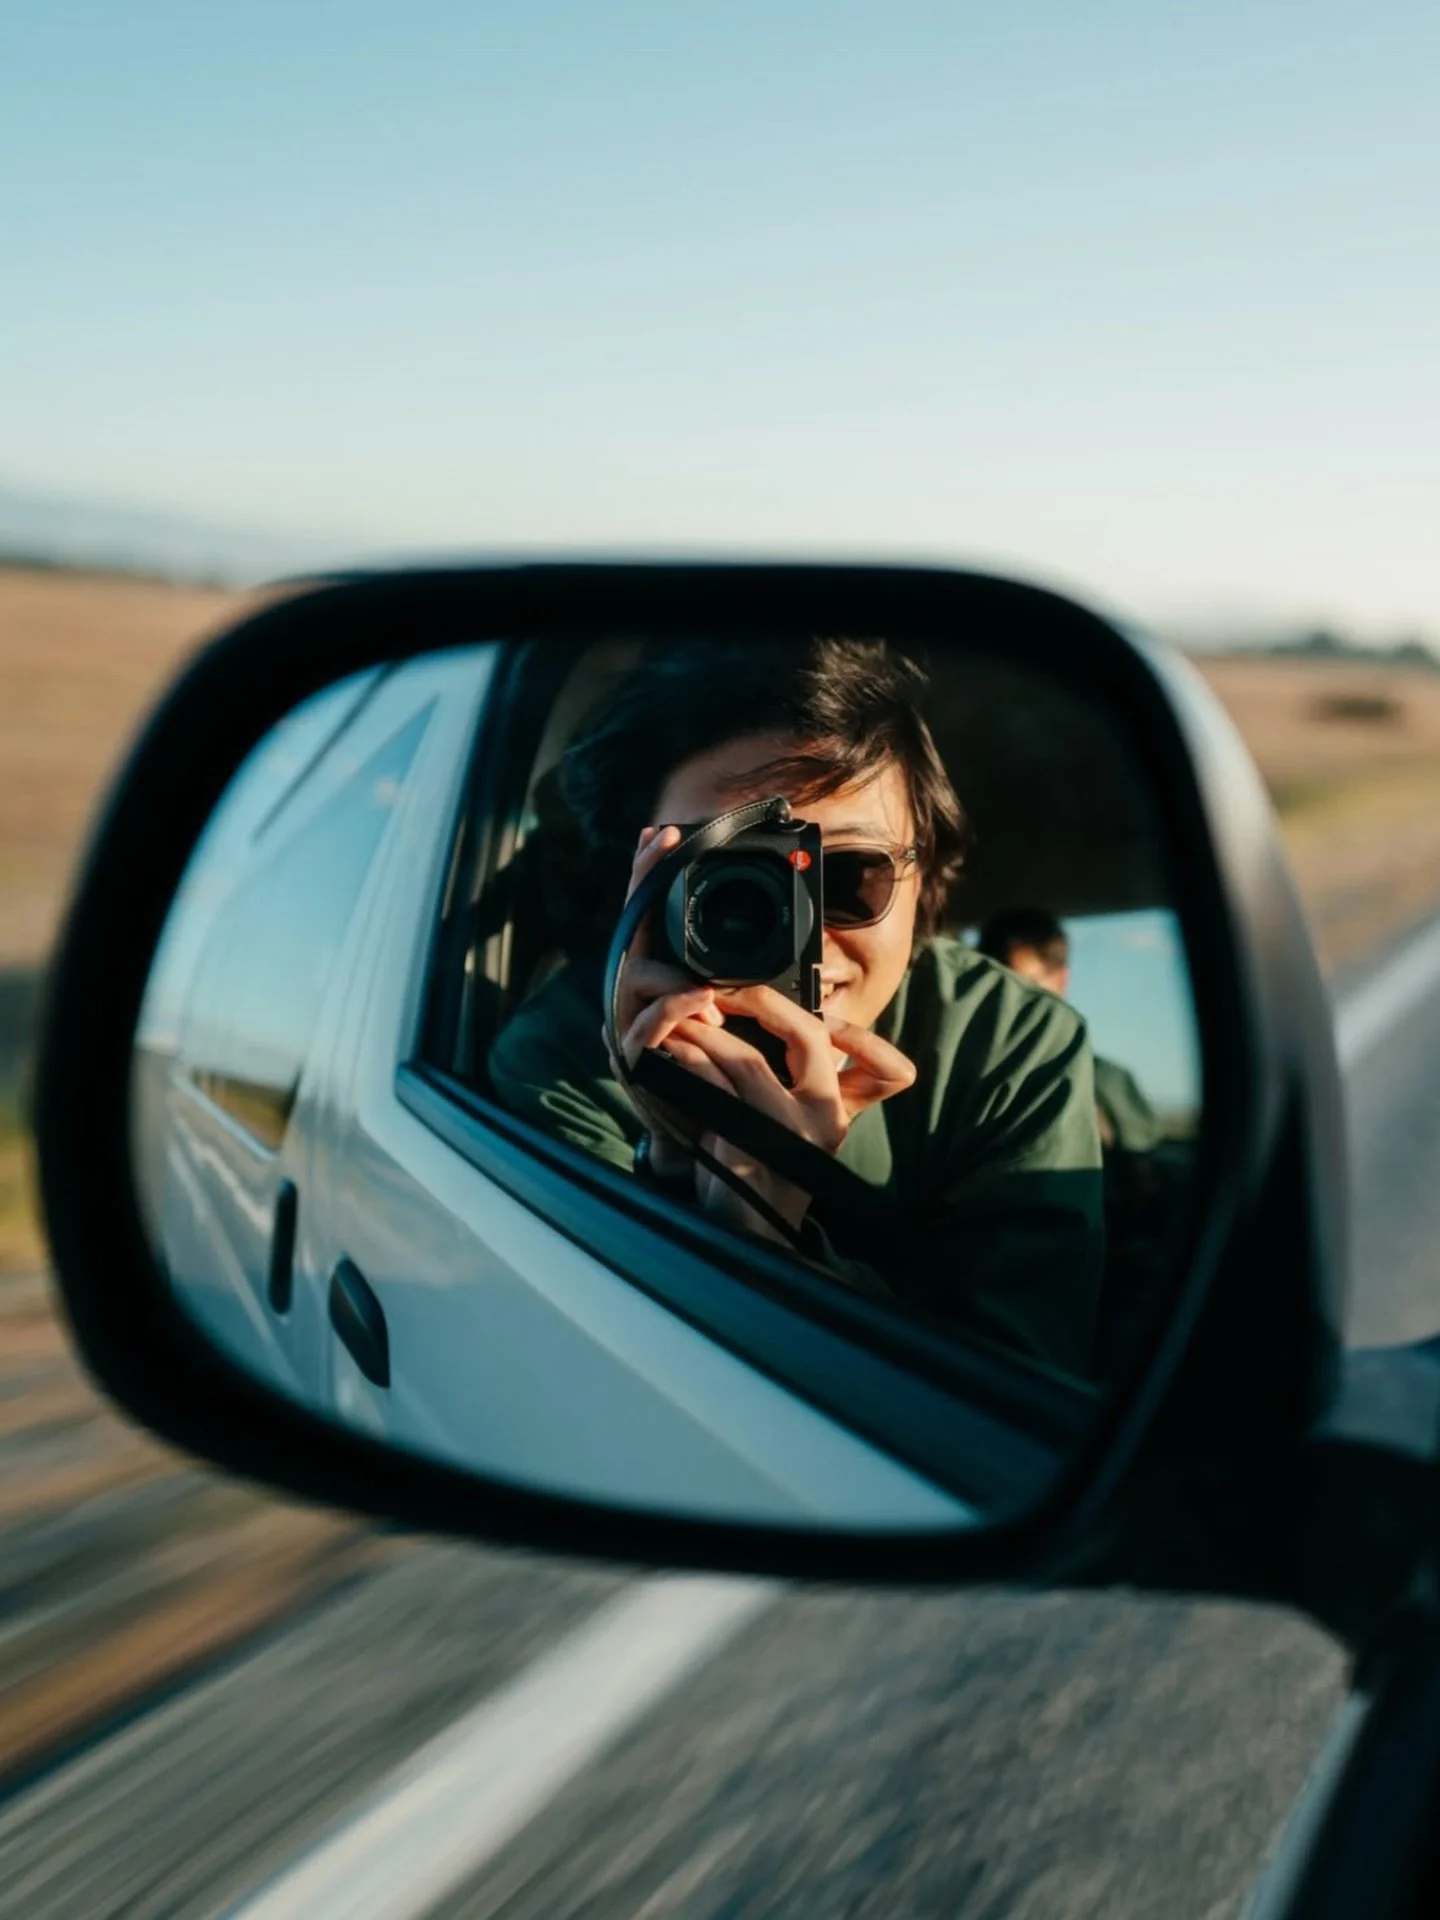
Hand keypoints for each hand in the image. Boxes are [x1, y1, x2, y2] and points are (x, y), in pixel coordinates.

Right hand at [606, 824, 723, 1181]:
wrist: (711, 1140)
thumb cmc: (729, 1078)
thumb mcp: (746, 1023)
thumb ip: (750, 986)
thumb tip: (785, 949)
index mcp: (662, 980)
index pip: (650, 918)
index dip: (649, 875)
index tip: (658, 833)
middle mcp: (638, 996)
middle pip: (630, 929)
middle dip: (641, 884)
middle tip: (656, 846)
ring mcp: (631, 1025)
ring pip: (634, 974)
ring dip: (668, 959)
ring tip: (705, 958)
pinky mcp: (635, 1061)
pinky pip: (649, 1026)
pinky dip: (674, 1010)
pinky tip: (699, 1000)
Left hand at [660, 983, 915, 1244]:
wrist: (749, 1239)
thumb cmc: (763, 1181)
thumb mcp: (795, 1134)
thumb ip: (797, 1089)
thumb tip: (772, 1030)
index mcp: (838, 1113)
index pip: (855, 1053)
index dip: (822, 1019)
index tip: (777, 996)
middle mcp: (823, 1119)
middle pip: (807, 1036)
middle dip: (761, 1003)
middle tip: (725, 989)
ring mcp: (786, 1132)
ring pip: (745, 1058)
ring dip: (707, 1031)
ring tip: (683, 1016)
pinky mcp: (746, 1142)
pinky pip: (714, 1084)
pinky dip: (690, 1058)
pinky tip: (673, 1047)